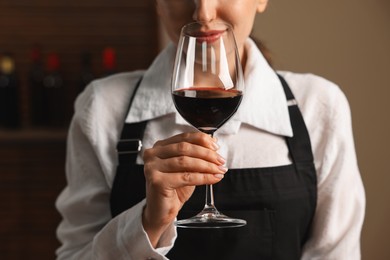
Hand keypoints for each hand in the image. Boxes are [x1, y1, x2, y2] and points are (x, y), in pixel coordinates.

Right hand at [142, 132, 226, 246]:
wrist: (162, 211)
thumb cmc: (174, 189)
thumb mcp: (187, 168)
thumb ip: (196, 155)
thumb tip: (213, 142)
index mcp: (159, 147)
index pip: (183, 137)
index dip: (202, 140)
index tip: (216, 147)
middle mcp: (152, 154)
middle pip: (185, 148)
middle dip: (207, 154)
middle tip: (220, 160)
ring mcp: (152, 167)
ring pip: (185, 161)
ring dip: (207, 165)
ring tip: (219, 170)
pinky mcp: (157, 181)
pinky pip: (186, 176)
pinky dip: (203, 177)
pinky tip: (213, 178)